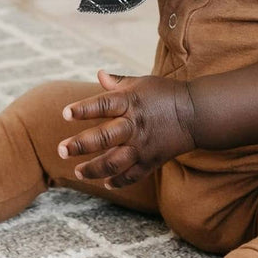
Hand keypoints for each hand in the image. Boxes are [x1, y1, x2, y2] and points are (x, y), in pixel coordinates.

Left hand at [59, 71, 195, 187]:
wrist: (196, 113)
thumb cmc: (165, 94)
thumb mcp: (142, 83)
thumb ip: (118, 82)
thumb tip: (99, 74)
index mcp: (130, 102)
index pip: (102, 105)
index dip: (83, 109)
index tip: (65, 114)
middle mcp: (135, 124)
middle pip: (104, 137)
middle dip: (80, 145)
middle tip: (61, 150)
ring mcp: (143, 145)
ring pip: (114, 162)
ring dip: (93, 169)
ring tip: (77, 172)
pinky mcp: (152, 160)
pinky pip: (132, 175)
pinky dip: (118, 181)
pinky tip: (105, 183)